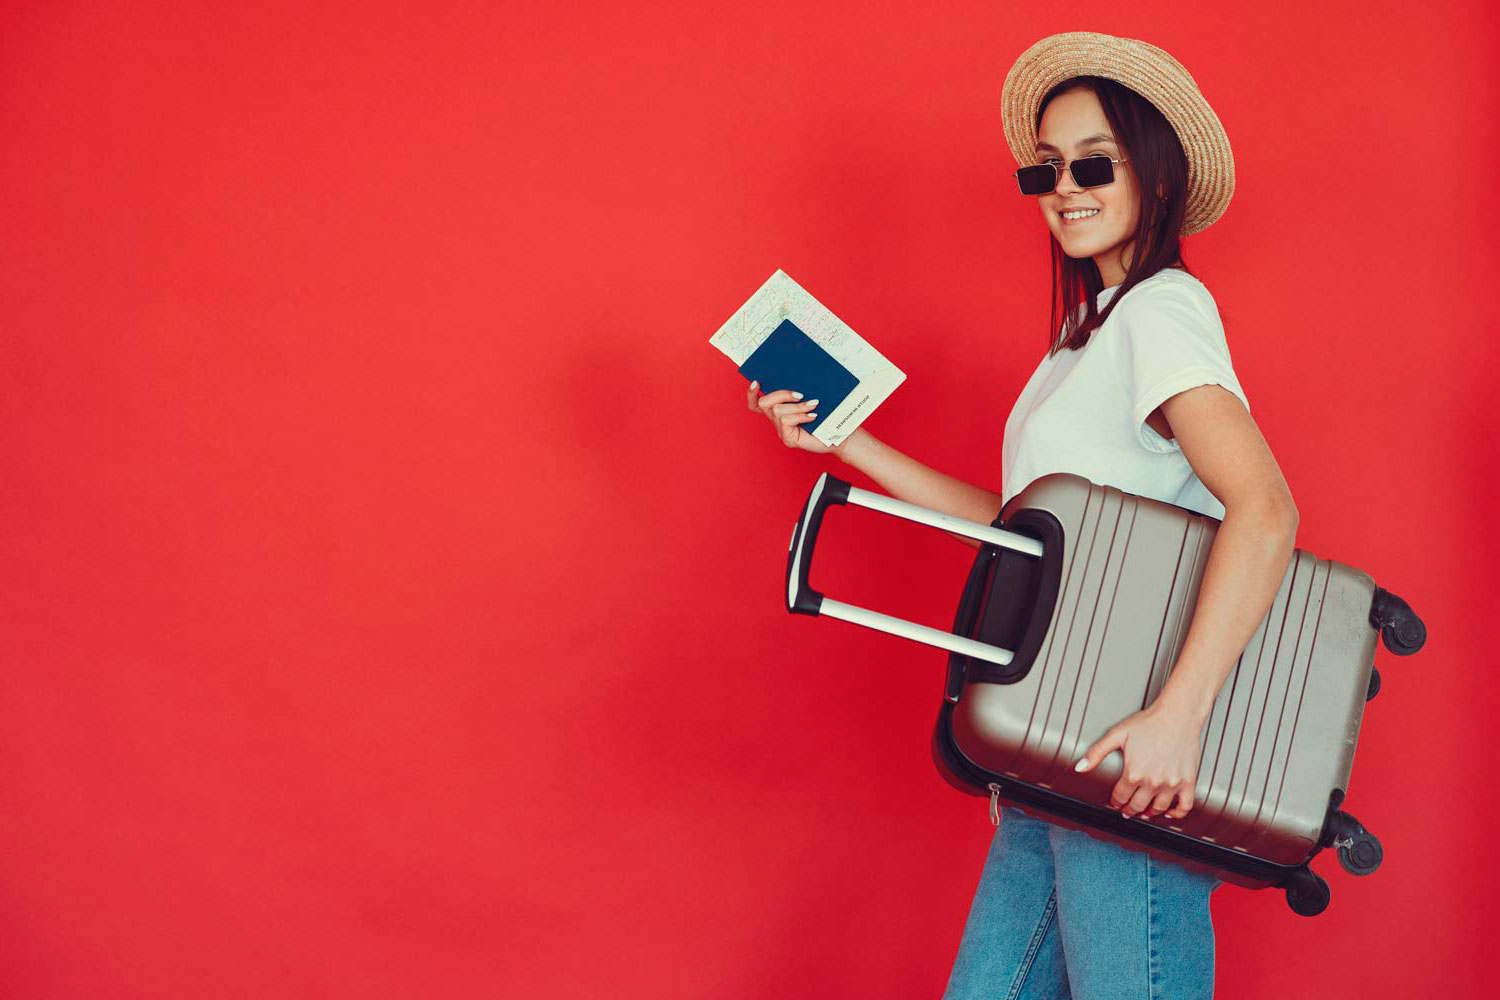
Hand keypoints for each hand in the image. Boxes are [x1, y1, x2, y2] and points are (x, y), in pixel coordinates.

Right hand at [746, 381, 833, 454]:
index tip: (756, 382)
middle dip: (780, 394)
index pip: (757, 403)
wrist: (840, 436)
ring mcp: (782, 431)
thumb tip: (798, 375)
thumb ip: (802, 390)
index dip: (752, 394)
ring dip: (796, 406)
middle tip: (800, 394)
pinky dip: (800, 416)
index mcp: (780, 409)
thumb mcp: (812, 398)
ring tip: (814, 404)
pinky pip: (786, 421)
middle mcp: (777, 420)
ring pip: (777, 411)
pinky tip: (813, 416)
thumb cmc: (828, 416)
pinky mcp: (789, 439)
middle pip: (764, 403)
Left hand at [1073, 699, 1204, 821]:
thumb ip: (1097, 752)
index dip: (1115, 802)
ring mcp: (1172, 784)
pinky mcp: (1188, 781)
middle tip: (1127, 810)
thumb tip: (1080, 767)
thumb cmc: (1149, 723)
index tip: (1114, 803)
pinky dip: (1177, 813)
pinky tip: (1170, 812)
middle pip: (1137, 806)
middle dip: (1129, 810)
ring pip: (1158, 809)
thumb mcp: (1117, 734)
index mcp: (1134, 773)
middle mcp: (1153, 782)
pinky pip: (1184, 806)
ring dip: (1149, 814)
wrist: (1177, 715)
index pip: (1120, 797)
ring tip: (1144, 812)